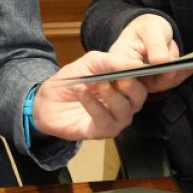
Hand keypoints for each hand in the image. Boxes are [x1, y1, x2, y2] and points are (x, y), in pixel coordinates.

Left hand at [30, 51, 148, 140]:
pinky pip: (104, 120)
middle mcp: (126, 103)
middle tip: (119, 76)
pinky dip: (93, 104)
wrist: (48, 99)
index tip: (135, 64)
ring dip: (110, 94)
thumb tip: (135, 63)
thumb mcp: (92, 62)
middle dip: (130, 85)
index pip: (143, 79)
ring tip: (96, 82)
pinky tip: (82, 92)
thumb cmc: (73, 79)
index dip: (142, 72)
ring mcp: (116, 119)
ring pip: (124, 109)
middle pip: (139, 96)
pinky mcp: (102, 131)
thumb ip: (113, 61)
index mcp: (127, 85)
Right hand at [109, 14, 192, 93]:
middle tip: (180, 65)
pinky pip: (171, 82)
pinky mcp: (157, 84)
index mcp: (118, 59)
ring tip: (192, 63)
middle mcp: (128, 75)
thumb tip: (161, 61)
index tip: (156, 62)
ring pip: (161, 83)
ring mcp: (143, 82)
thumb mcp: (150, 29)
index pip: (122, 69)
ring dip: (177, 73)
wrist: (152, 34)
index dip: (134, 69)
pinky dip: (183, 73)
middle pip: (144, 81)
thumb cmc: (146, 28)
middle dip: (164, 73)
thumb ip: (154, 44)